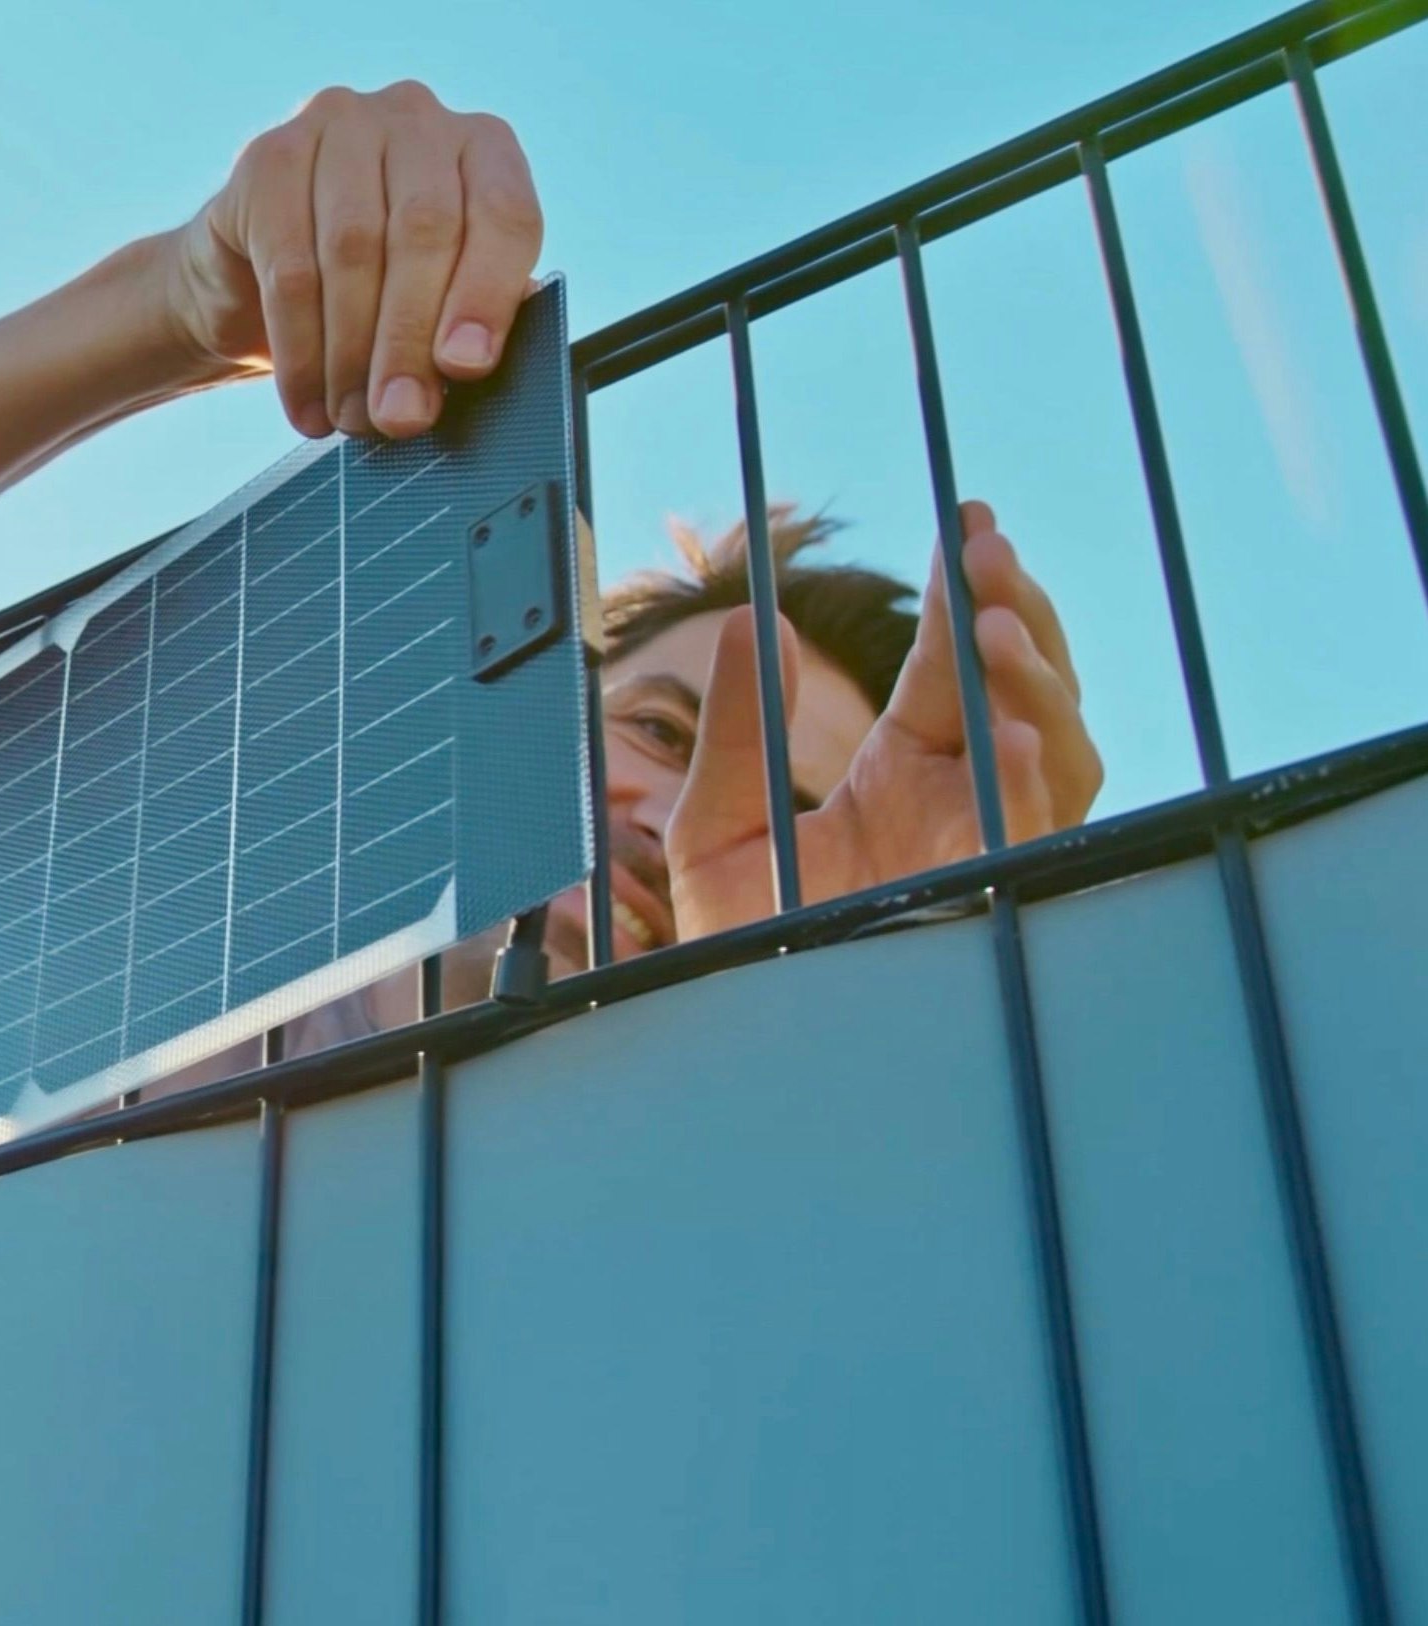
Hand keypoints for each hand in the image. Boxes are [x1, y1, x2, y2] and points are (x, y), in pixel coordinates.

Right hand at [161, 83, 543, 439]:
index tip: (465, 367)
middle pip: (423, 229)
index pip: (503, 213)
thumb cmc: (372, 293)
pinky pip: (287, 264)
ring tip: (351, 417)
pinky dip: (299, 348)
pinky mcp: (270, 157)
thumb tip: (467, 365)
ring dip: (351, 351)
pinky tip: (307, 400)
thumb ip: (467, 319)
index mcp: (483, 146)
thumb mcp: (436, 300)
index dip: (486, 294)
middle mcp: (416, 118)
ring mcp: (339, 124)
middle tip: (400, 416)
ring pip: (352, 248)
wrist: (255, 279)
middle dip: (409, 338)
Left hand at [667, 501, 1104, 935]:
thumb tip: (754, 625)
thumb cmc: (740, 947)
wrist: (744, 1044)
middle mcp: (960, 806)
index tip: (966, 524)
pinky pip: (1035, 841)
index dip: (966, 597)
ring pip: (1057, 751)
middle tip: (986, 551)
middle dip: (1013, 615)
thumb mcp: (717, 827)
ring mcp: (984, 851)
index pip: (951, 669)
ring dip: (1033, 685)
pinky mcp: (990, 903)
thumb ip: (735, 730)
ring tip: (991, 629)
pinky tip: (1014, 740)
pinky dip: (1032, 788)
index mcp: (904, 777)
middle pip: (1021, 692)